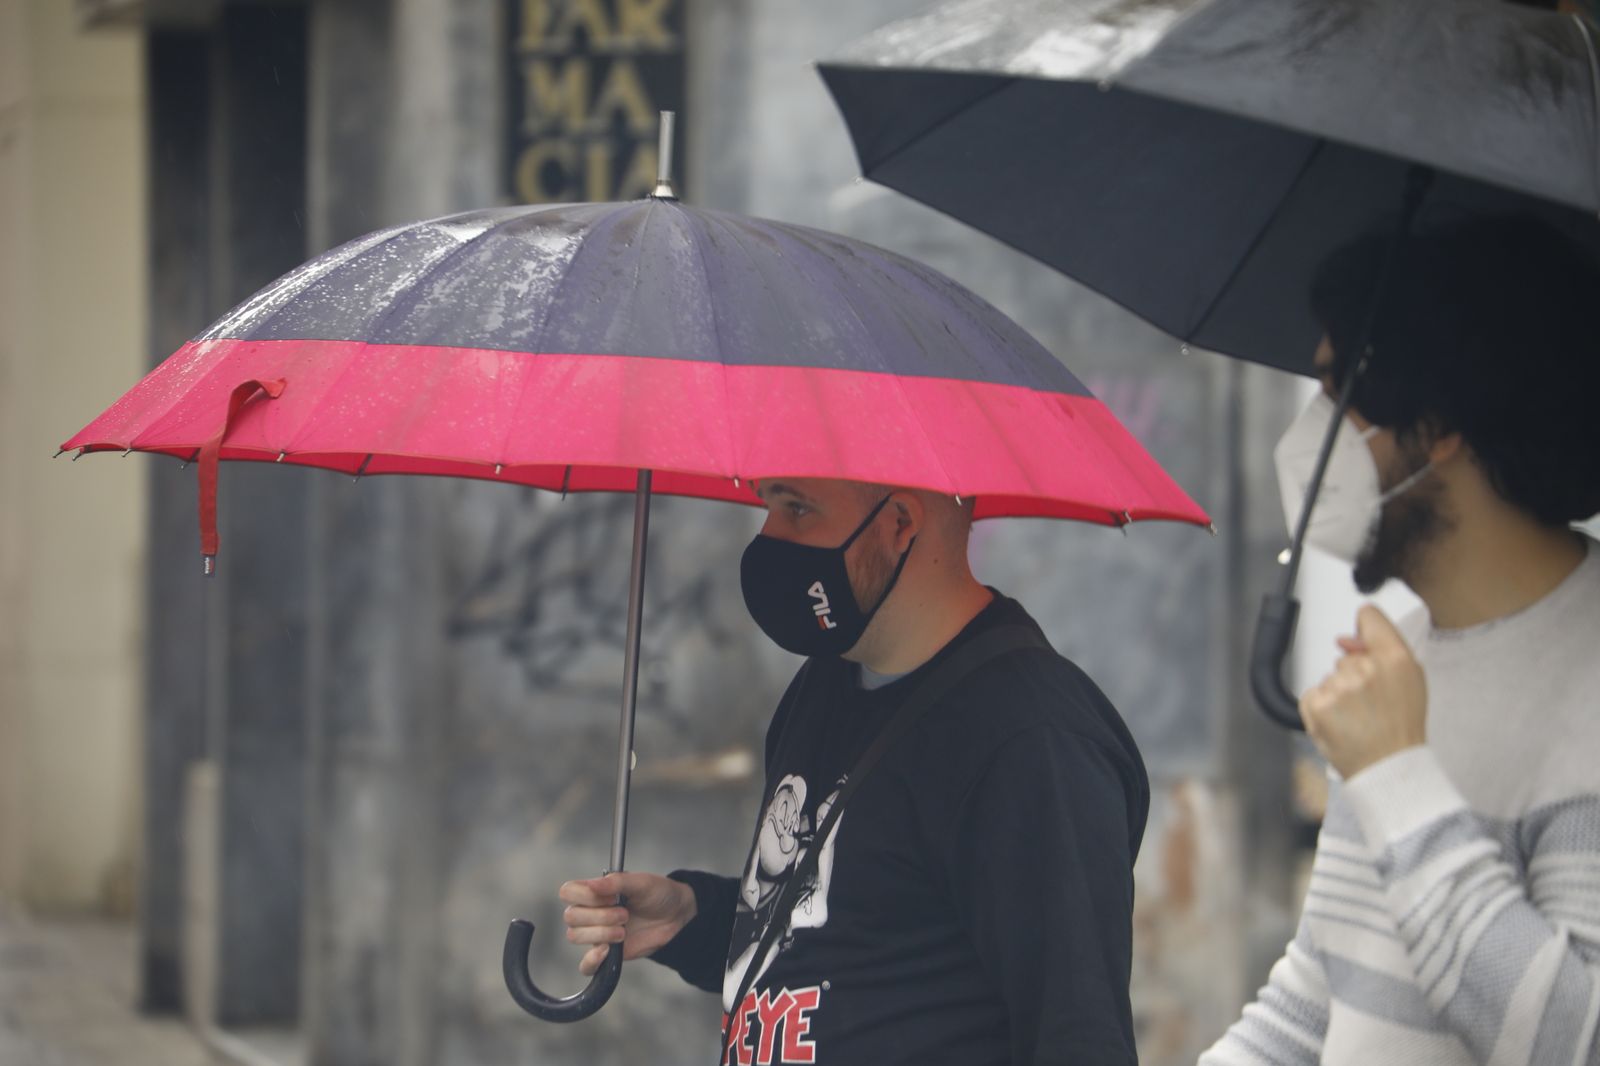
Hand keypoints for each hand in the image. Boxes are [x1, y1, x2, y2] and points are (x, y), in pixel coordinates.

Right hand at [559, 871, 696, 975]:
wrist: (675, 915)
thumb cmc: (657, 894)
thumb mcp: (641, 882)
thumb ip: (617, 882)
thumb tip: (592, 885)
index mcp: (595, 891)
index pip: (568, 891)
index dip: (585, 895)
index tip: (610, 896)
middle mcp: (591, 912)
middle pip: (571, 916)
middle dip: (599, 916)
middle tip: (625, 914)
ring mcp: (596, 933)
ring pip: (575, 936)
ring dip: (600, 933)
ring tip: (624, 931)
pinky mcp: (605, 954)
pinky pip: (585, 966)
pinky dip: (592, 960)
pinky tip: (608, 950)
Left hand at [1300, 605, 1427, 779]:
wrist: (1388, 767)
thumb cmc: (1401, 729)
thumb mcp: (1410, 682)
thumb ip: (1384, 651)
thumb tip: (1347, 639)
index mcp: (1395, 658)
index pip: (1369, 616)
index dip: (1366, 626)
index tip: (1364, 639)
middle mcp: (1365, 668)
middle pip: (1346, 654)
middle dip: (1355, 672)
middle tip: (1372, 701)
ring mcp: (1338, 686)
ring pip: (1331, 676)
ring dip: (1339, 692)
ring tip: (1360, 716)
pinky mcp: (1316, 704)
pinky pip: (1314, 692)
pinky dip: (1323, 706)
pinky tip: (1342, 721)